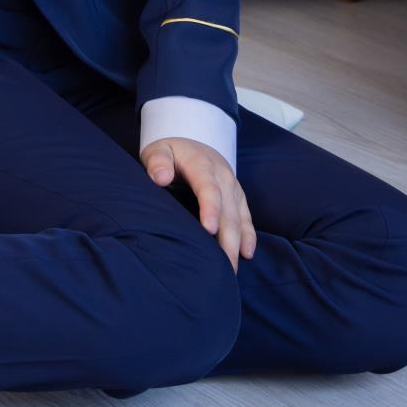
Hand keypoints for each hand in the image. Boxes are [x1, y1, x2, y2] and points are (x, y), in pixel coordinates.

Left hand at [140, 138, 255, 271]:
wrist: (191, 139)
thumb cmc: (170, 151)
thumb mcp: (158, 149)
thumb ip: (158, 161)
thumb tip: (161, 177)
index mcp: (202, 164)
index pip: (208, 188)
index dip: (210, 208)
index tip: (209, 230)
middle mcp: (222, 175)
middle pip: (228, 209)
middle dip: (228, 238)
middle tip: (224, 265)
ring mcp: (232, 186)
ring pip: (239, 216)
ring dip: (238, 242)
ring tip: (232, 268)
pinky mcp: (237, 195)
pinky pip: (246, 215)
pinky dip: (248, 234)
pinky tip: (247, 253)